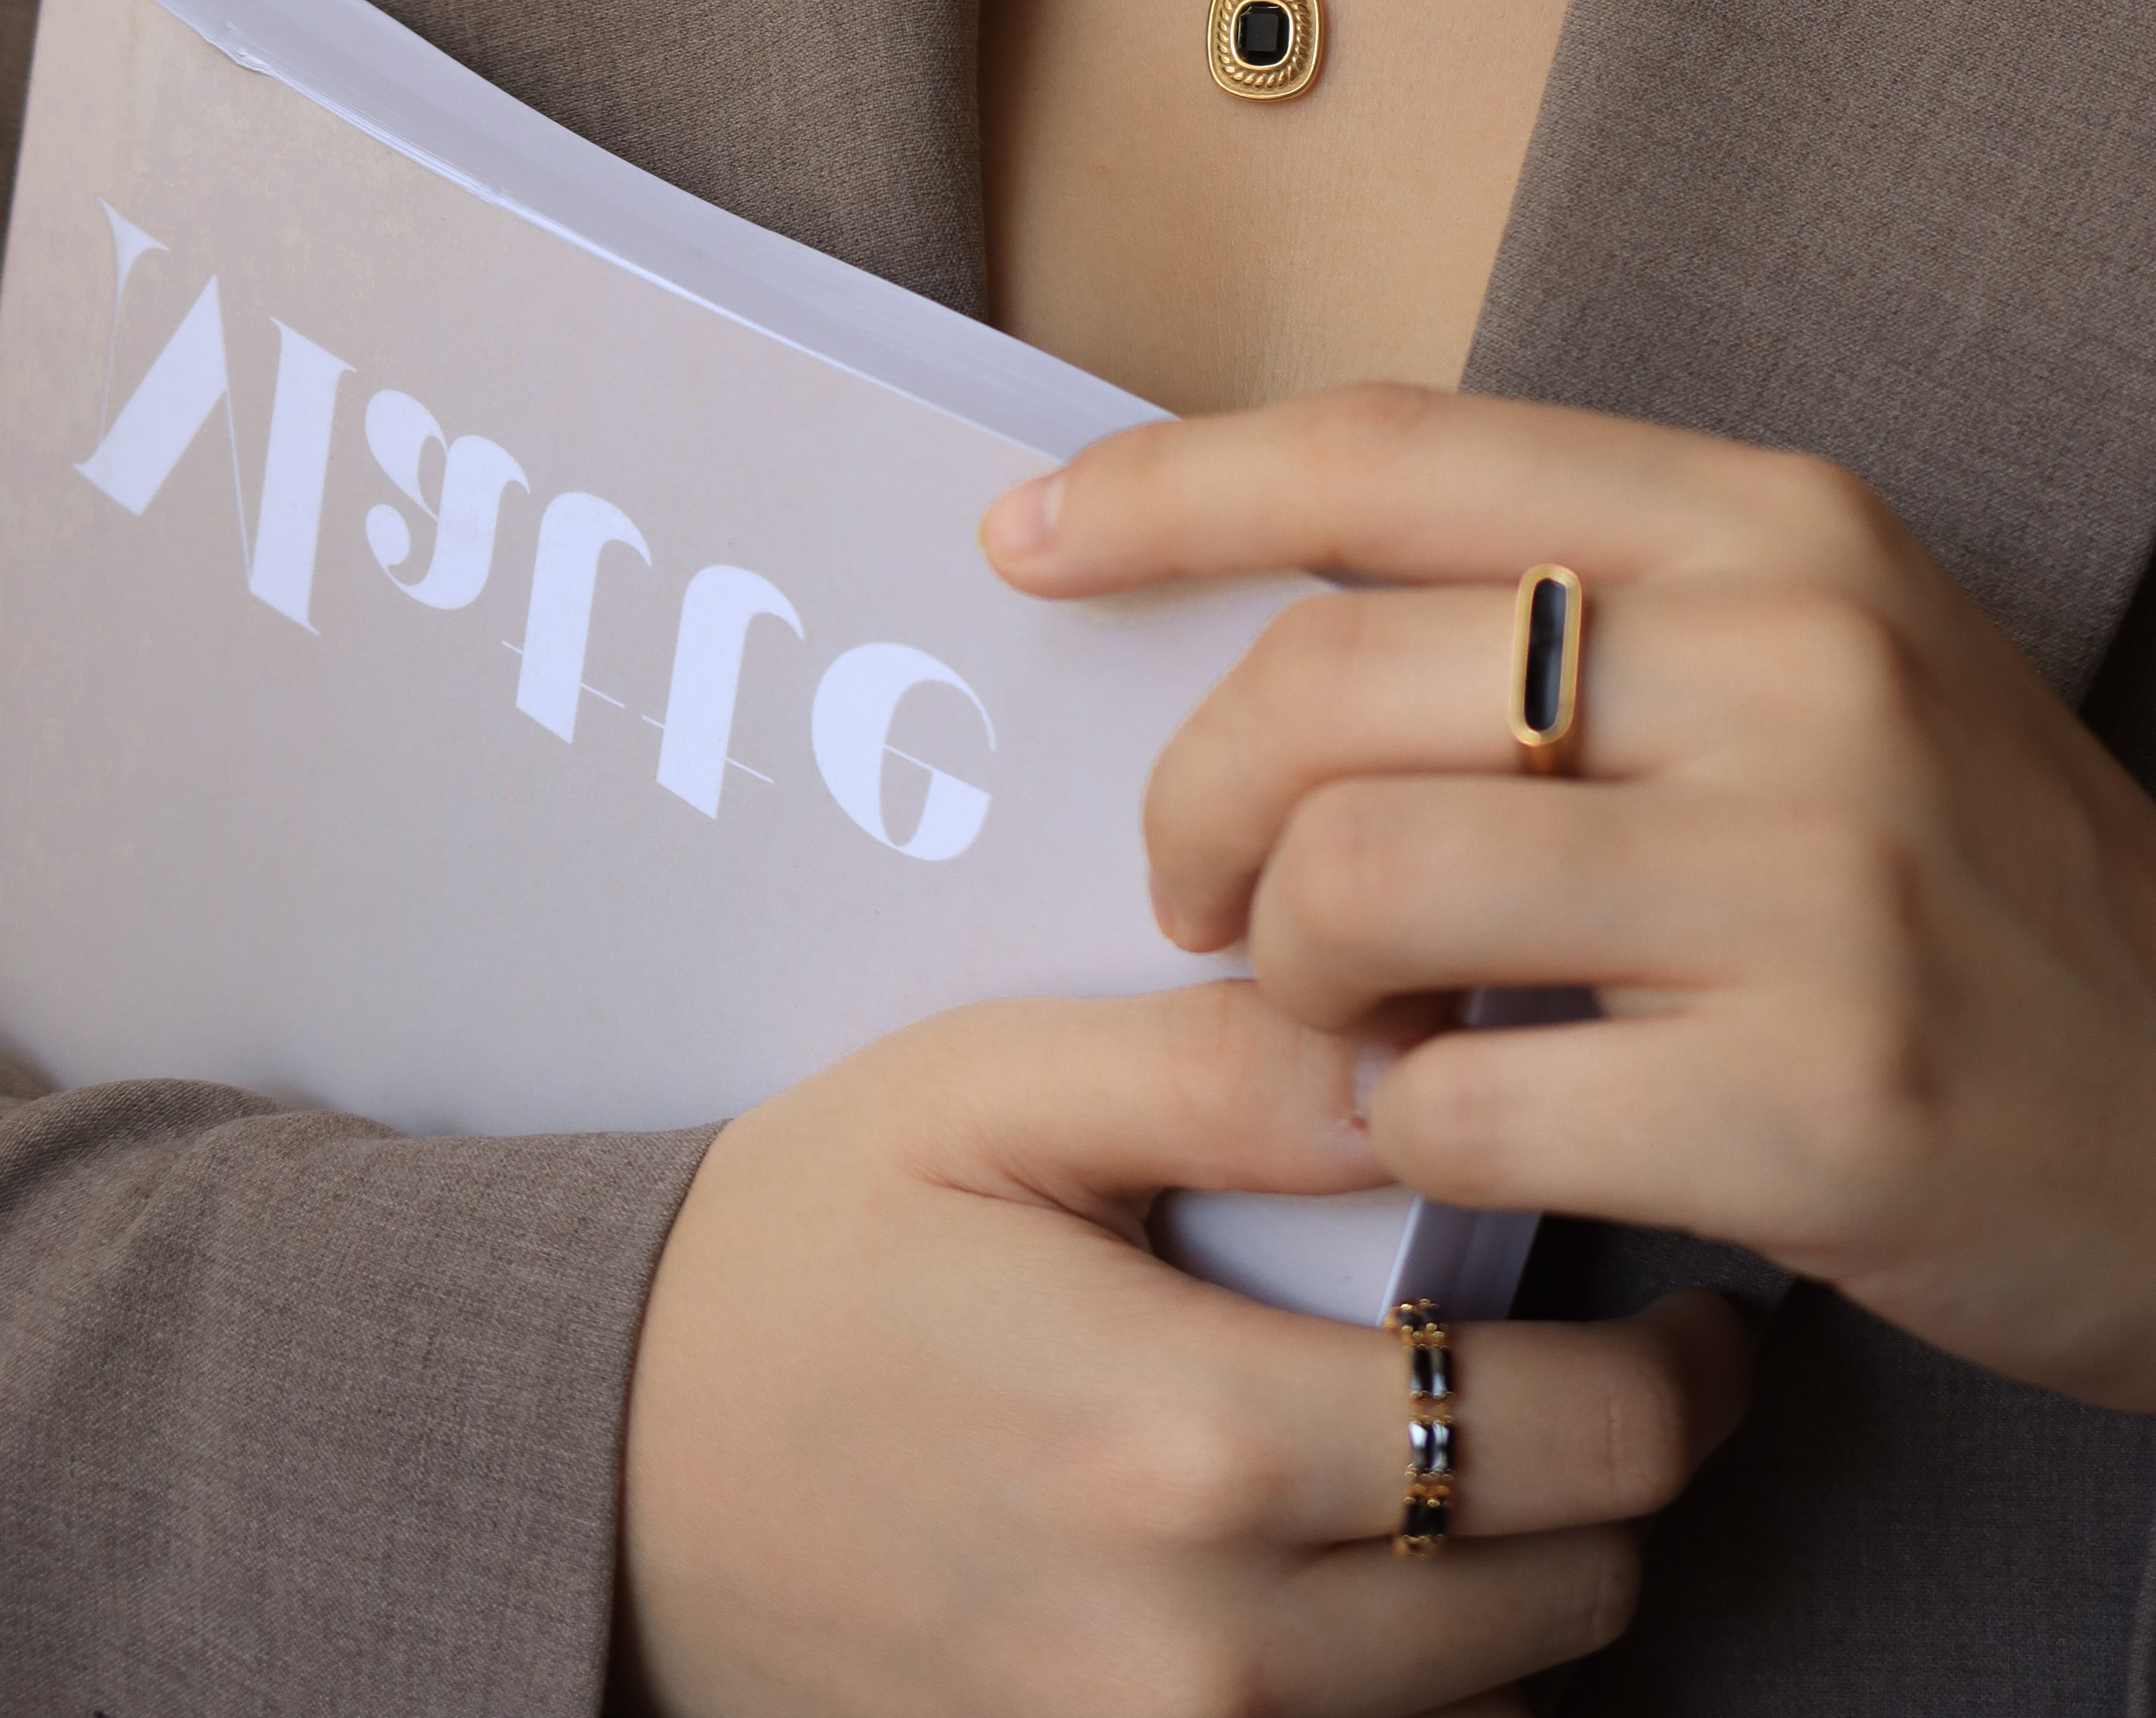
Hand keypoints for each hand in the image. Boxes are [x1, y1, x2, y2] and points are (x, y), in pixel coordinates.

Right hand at [615, 984, 1747, 1717]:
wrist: (612, 1466)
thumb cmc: (809, 1250)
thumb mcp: (987, 1097)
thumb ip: (1216, 1073)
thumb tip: (1424, 1037)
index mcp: (1189, 1444)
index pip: (1563, 1441)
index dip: (1676, 1369)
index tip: (1698, 1302)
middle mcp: (1204, 1655)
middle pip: (1565, 1595)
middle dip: (1621, 1470)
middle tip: (1598, 1356)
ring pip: (1495, 1713)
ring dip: (1528, 1583)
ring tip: (1481, 1444)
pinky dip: (1428, 1691)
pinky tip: (1375, 1565)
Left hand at [982, 387, 2155, 1411]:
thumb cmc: (1955, 884)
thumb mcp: (1804, 670)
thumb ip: (1571, 618)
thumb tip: (1265, 635)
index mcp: (1765, 523)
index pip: (1389, 446)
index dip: (1169, 485)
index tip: (1024, 540)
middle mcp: (1793, 658)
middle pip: (1329, 680)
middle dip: (1194, 803)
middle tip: (1196, 892)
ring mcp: (1812, 876)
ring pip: (1360, 887)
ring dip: (1289, 980)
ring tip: (1336, 1018)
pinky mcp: (1813, 1097)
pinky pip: (1456, 1103)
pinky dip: (1400, 1130)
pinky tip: (1461, 1132)